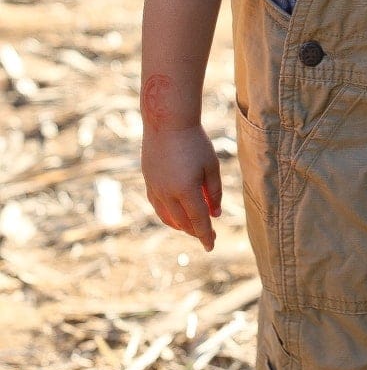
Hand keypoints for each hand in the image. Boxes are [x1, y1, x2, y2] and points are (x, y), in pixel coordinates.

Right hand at [141, 124, 221, 251]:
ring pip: (168, 217)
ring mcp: (155, 189)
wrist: (166, 122)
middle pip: (183, 222)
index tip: (211, 246)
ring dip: (181, 226)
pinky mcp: (148, 182)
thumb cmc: (195, 142)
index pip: (198, 221)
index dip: (206, 235)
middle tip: (208, 235)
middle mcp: (168, 194)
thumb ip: (214, 192)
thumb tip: (215, 214)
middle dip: (196, 231)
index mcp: (186, 190)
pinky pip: (158, 207)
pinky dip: (168, 215)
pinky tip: (176, 215)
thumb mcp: (211, 166)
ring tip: (193, 228)